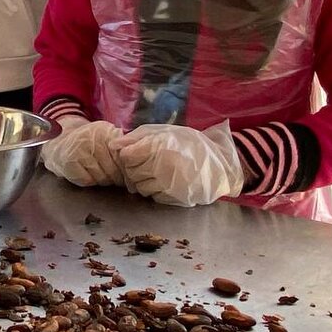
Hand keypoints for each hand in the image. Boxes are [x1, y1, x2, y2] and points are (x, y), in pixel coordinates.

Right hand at [40, 116, 124, 186]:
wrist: (58, 141)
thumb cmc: (87, 142)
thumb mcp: (104, 136)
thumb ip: (119, 146)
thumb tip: (137, 167)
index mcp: (103, 131)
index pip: (122, 156)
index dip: (127, 168)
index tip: (130, 175)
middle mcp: (90, 139)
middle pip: (113, 169)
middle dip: (118, 177)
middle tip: (118, 180)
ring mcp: (78, 151)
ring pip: (102, 177)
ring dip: (105, 180)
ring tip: (103, 175)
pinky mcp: (69, 163)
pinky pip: (88, 180)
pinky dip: (91, 181)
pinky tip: (89, 175)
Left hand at [108, 120, 242, 206]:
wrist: (219, 165)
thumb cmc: (189, 144)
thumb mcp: (164, 132)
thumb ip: (136, 138)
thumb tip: (113, 145)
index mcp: (160, 146)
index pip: (127, 156)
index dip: (129, 155)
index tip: (136, 153)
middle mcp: (162, 166)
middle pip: (130, 172)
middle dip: (134, 169)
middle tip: (147, 163)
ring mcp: (168, 184)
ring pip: (139, 187)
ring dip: (143, 181)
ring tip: (157, 172)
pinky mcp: (174, 198)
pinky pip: (153, 197)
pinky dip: (155, 190)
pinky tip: (165, 182)